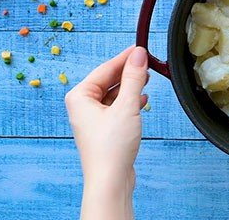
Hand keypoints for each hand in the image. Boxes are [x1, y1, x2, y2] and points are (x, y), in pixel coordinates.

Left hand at [65, 46, 149, 219]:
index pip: (105, 68)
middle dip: (128, 72)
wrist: (110, 179)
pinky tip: (142, 99)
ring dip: (130, 87)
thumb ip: (134, 78)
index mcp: (79, 96)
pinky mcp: (104, 128)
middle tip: (148, 63)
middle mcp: (82, 105)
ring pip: (113, 93)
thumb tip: (139, 56)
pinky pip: (116, 106)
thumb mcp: (126, 106)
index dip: (125, 58)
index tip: (141, 49)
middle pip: (108, 79)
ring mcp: (92, 118)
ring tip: (147, 80)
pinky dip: (129, 101)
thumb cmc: (110, 148)